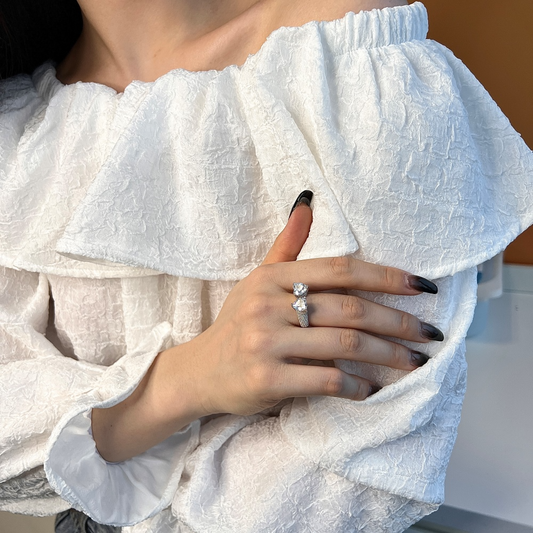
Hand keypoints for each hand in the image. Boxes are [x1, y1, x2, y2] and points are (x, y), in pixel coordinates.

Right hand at [187, 192, 442, 416]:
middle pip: (350, 309)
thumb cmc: (237, 324)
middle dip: (399, 322)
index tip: (424, 287)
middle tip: (430, 333)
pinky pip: (325, 381)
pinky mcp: (265, 380)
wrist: (199, 371)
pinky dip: (356, 386)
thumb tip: (308, 200)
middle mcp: (267, 305)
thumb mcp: (257, 280)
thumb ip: (287, 244)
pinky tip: (372, 388)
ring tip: (415, 362)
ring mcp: (265, 343)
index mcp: (271, 277)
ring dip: (388, 355)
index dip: (387, 277)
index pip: (341, 270)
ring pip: (344, 345)